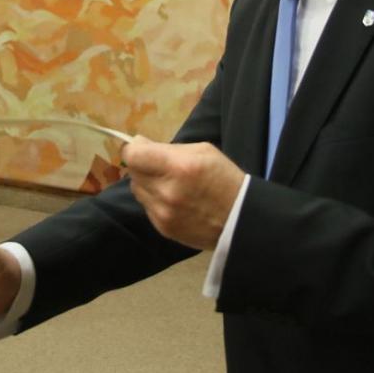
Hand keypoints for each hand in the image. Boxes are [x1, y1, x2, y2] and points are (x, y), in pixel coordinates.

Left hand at [121, 136, 244, 250]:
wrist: (240, 218)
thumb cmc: (223, 178)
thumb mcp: (202, 151)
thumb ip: (167, 147)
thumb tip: (138, 143)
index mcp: (177, 167)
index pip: (133, 156)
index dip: (133, 149)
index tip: (140, 148)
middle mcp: (165, 192)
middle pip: (133, 173)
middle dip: (142, 166)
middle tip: (160, 166)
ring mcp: (162, 213)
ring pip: (137, 191)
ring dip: (147, 184)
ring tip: (168, 184)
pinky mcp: (163, 229)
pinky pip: (147, 207)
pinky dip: (155, 200)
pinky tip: (174, 200)